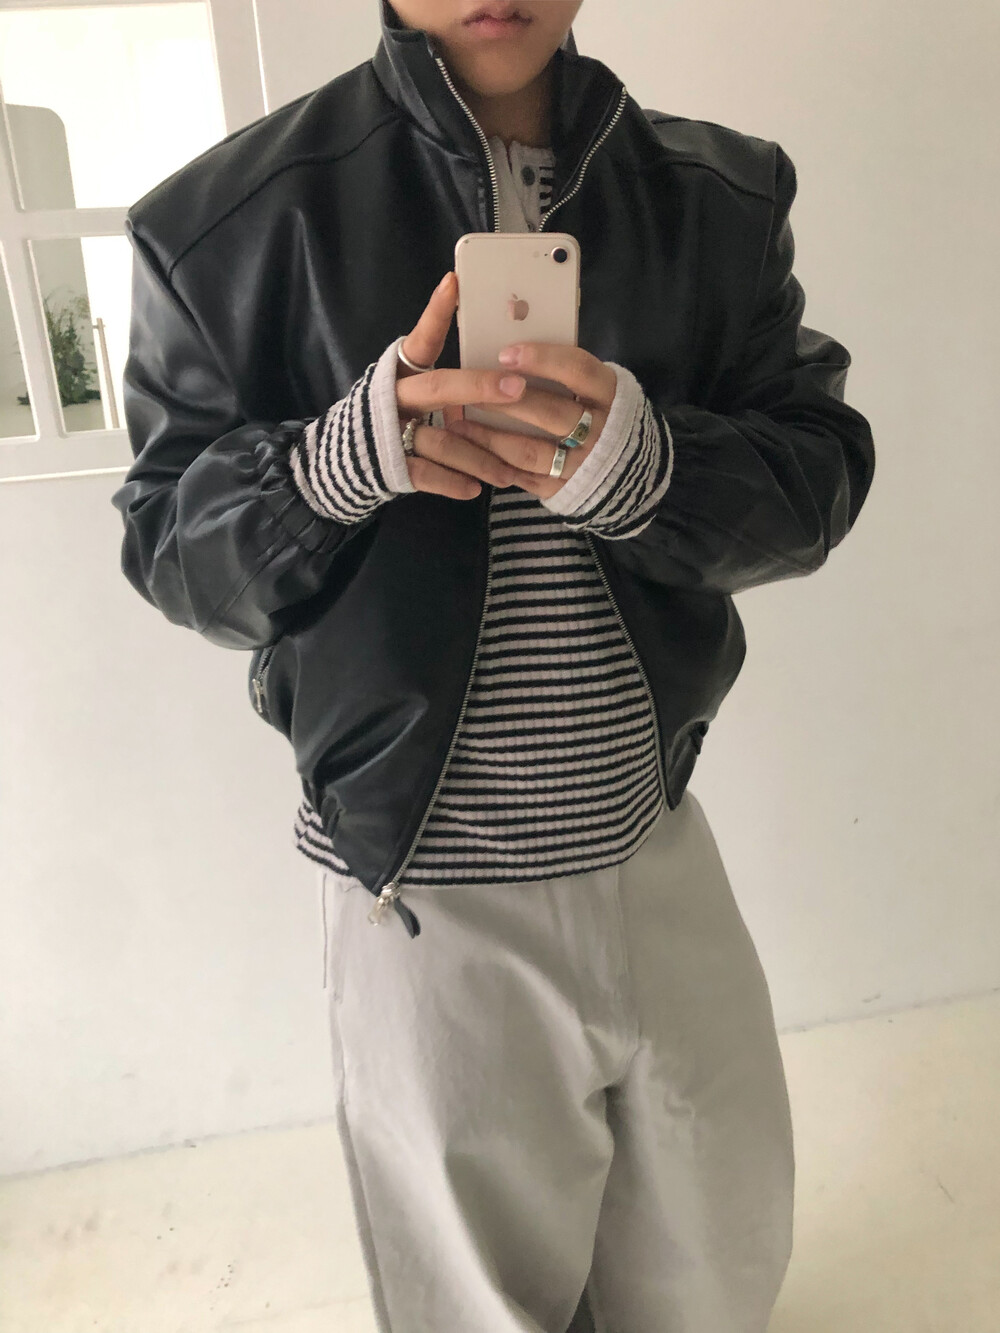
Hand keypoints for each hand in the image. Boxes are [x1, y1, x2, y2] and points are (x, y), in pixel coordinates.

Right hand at [396, 273, 542, 500]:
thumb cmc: (396, 420)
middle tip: (517, 389)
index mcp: (401, 372)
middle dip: (480, 387)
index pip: (420, 337)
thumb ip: (448, 381)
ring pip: (440, 440)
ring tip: (509, 473)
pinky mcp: (388, 465)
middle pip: (439, 388)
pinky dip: (453, 483)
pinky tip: (474, 490)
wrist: (344, 464)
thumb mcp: (412, 391)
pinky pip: (426, 474)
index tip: (455, 282)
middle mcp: (394, 396)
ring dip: (479, 457)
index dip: (436, 312)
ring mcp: (389, 431)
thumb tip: (511, 370)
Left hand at [445, 343, 617, 499]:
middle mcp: (600, 431)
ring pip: (530, 450)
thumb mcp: (593, 387)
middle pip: (550, 412)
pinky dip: (495, 464)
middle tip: (468, 390)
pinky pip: (524, 477)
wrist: (626, 468)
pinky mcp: (564, 489)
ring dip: (490, 437)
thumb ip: (563, 372)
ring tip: (458, 424)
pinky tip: (471, 451)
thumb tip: (508, 352)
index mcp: (608, 394)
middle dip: (504, 401)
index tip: (505, 354)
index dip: (542, 359)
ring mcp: (582, 464)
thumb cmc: (596, 412)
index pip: (578, 370)